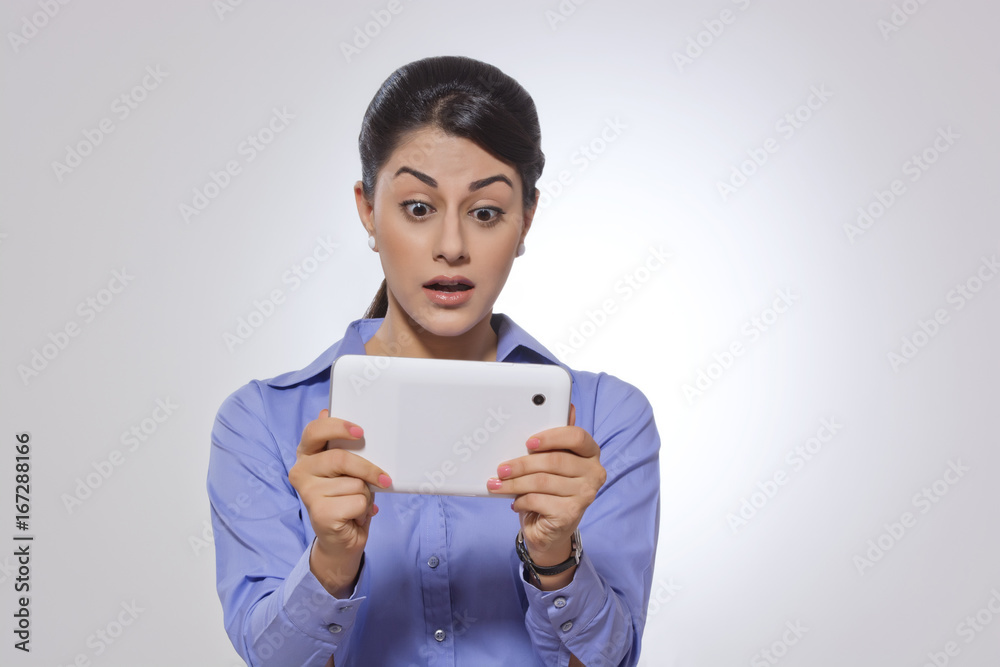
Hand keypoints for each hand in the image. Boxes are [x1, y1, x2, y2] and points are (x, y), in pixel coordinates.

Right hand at [288, 409, 390, 596]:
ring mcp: (307, 493)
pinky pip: (357, 501)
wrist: (342, 538)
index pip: (315, 431)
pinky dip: (364, 509)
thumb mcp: (346, 468)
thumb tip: (325, 410)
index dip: (337, 427)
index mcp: (306, 453)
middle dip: (368, 469)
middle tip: (384, 479)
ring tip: (356, 503)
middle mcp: (300, 471)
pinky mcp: (319, 513)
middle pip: (340, 459)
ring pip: (354, 483)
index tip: (361, 432)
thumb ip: (340, 443)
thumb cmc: (345, 497)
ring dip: (365, 494)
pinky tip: (353, 516)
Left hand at [487, 404, 605, 568]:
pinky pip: (539, 500)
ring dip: (514, 483)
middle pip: (554, 460)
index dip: (552, 436)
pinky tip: (515, 501)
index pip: (577, 436)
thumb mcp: (551, 461)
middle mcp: (594, 473)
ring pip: (542, 481)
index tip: (529, 442)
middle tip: (501, 468)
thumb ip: (556, 437)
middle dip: (522, 463)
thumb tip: (567, 406)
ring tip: (498, 484)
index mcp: (591, 453)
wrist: (550, 528)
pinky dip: (521, 500)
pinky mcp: (571, 514)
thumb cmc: (550, 489)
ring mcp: (585, 495)